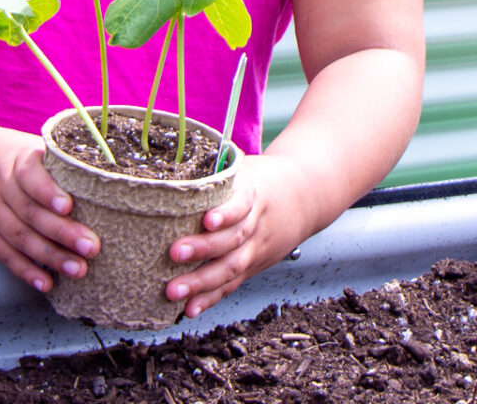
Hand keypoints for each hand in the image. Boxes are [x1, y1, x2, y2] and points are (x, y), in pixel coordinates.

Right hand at [0, 125, 100, 293]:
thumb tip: (104, 172)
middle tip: (92, 247)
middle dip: (62, 233)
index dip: (49, 192)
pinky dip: (26, 271)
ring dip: (50, 258)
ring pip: (19, 239)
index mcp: (16, 161)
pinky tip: (47, 283)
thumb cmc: (9, 154)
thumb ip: (57, 162)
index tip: (69, 206)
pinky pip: (4, 254)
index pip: (30, 175)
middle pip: (30, 213)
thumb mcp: (28, 147)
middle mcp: (0, 187)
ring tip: (78, 269)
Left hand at [164, 153, 308, 317]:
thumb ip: (216, 172)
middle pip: (232, 240)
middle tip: (174, 253)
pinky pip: (232, 284)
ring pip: (231, 267)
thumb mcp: (246, 166)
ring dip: (202, 282)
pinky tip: (189, 309)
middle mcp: (257, 223)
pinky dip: (211, 298)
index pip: (242, 204)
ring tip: (172, 290)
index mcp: (255, 193)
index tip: (207, 219)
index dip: (226, 213)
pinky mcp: (253, 265)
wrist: (305, 195)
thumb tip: (171, 171)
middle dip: (203, 249)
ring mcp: (256, 248)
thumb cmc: (265, 178)